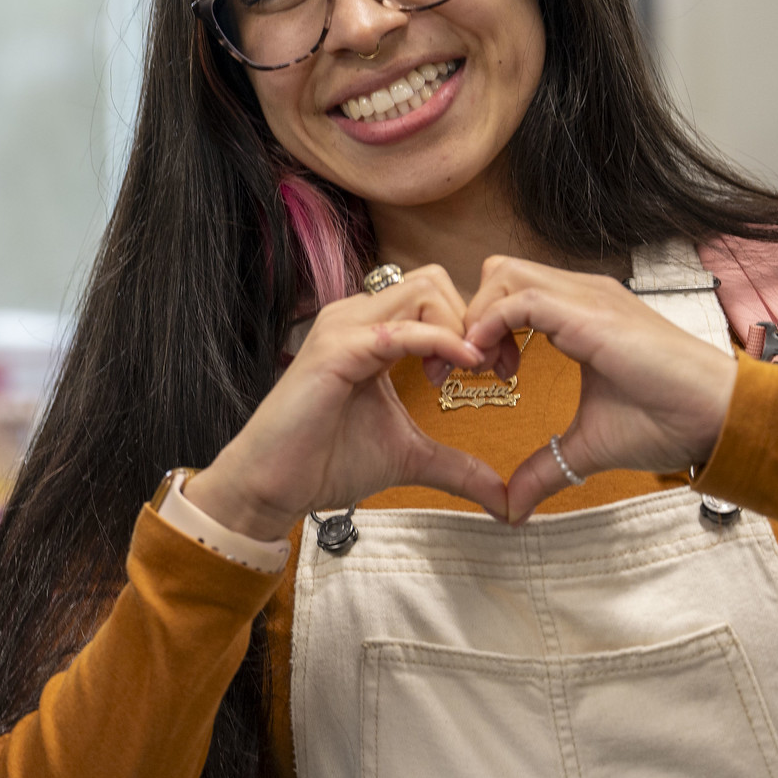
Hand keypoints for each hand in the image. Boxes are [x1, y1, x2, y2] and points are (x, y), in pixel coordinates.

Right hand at [185, 265, 510, 539]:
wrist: (273, 484)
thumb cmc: (326, 462)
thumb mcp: (409, 456)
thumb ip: (457, 465)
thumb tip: (504, 498)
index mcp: (372, 330)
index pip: (435, 295)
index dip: (473, 326)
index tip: (492, 371)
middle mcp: (356, 317)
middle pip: (435, 280)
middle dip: (474, 319)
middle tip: (484, 369)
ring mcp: (343, 327)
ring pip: (424, 288)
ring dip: (459, 327)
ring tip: (463, 372)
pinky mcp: (336, 350)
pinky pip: (401, 330)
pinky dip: (440, 342)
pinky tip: (462, 365)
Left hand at [460, 257, 737, 523]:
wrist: (720, 418)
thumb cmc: (668, 423)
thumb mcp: (588, 447)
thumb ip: (545, 468)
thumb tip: (512, 508)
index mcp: (579, 313)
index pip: (509, 293)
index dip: (480, 327)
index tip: (473, 375)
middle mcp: (581, 295)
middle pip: (498, 273)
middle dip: (470, 314)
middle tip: (469, 369)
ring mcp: (588, 297)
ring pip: (503, 274)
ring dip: (478, 317)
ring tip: (484, 369)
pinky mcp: (592, 313)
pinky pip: (522, 298)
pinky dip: (492, 324)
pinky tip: (494, 367)